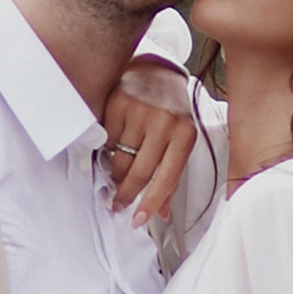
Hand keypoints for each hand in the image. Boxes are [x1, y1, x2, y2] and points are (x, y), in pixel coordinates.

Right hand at [103, 74, 198, 222]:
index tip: (136, 220)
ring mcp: (141, 111)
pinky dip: (108, 148)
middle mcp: (165, 122)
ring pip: (119, 159)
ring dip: (115, 172)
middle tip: (117, 203)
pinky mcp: (119, 103)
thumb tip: (160, 213)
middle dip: (125, 194)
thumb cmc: (172, 113)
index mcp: (185, 135)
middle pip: (139, 173)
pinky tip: (115, 144)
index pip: (166, 179)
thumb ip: (171, 177)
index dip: (149, 204)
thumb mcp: (180, 142)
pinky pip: (107, 140)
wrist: (159, 73)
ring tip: (117, 173)